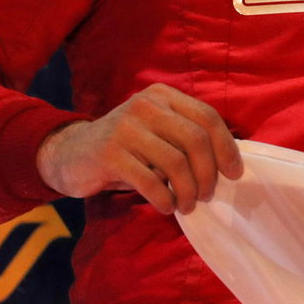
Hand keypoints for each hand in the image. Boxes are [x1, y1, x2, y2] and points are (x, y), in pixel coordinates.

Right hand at [35, 84, 242, 213]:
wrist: (68, 153)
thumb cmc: (126, 147)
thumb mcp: (157, 132)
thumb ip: (186, 138)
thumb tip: (229, 163)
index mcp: (164, 96)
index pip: (208, 117)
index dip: (226, 147)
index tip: (234, 173)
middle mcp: (146, 105)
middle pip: (196, 140)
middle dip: (208, 173)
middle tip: (207, 195)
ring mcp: (126, 127)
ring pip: (175, 162)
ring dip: (188, 190)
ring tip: (188, 205)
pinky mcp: (109, 153)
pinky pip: (149, 180)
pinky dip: (164, 198)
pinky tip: (166, 207)